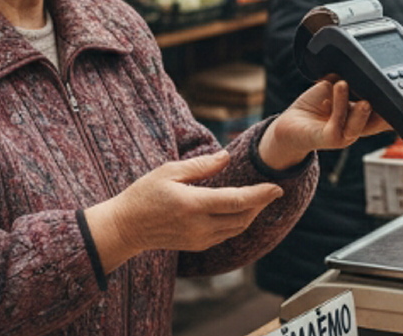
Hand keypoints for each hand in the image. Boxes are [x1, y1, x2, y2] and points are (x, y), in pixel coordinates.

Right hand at [84, 151, 283, 272]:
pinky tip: (240, 210)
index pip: (236, 201)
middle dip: (261, 204)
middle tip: (272, 189)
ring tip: (261, 198)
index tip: (277, 187)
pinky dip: (238, 222)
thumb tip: (226, 156)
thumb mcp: (168, 171)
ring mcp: (198, 239)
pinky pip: (225, 235)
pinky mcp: (196, 245)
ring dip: (251, 214)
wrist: (125, 228)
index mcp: (193, 205)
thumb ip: (200, 166)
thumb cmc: (144, 194)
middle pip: (242, 217)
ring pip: (236, 228)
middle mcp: (199, 226)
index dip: (260, 195)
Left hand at [258, 79, 390, 170]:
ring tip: (365, 98)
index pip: (385, 113)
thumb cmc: (315, 105)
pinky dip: (340, 103)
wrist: (290, 124)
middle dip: (388, 112)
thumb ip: (349, 77)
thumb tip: (361, 63)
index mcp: (362, 116)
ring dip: (362, 110)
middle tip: (391, 95)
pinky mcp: (329, 138)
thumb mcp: (336, 85)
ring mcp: (344, 135)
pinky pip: (338, 123)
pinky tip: (340, 87)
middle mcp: (357, 128)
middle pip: (379, 122)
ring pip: (359, 125)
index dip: (398, 107)